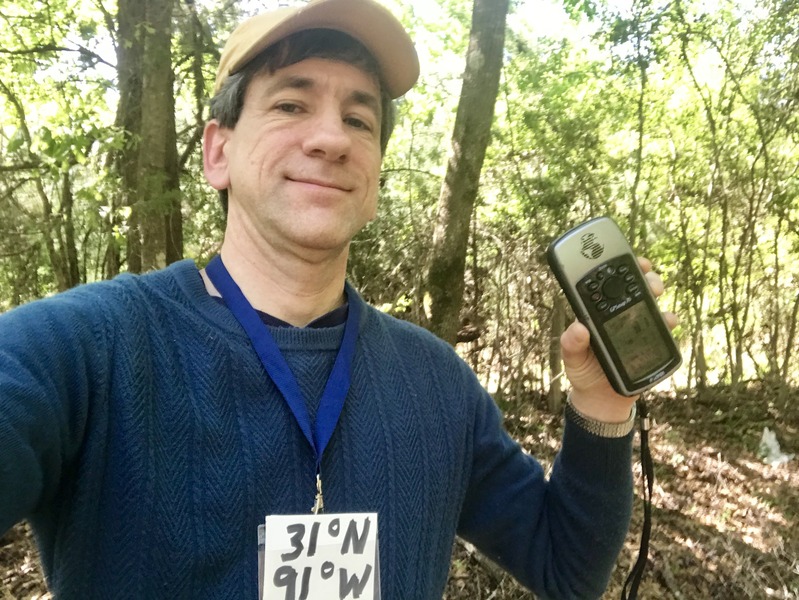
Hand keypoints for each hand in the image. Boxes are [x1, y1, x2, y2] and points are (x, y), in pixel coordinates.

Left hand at [561, 257, 678, 422]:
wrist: (601, 398)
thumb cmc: (583, 371)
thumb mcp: (571, 358)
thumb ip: (571, 344)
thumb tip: (578, 328)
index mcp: (597, 313)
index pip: (607, 284)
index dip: (617, 267)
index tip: (625, 258)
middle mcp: (619, 315)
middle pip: (634, 287)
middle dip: (643, 275)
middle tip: (646, 275)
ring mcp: (637, 327)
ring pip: (651, 302)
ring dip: (656, 293)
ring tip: (656, 293)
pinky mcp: (651, 343)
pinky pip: (663, 328)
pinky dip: (669, 321)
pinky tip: (669, 319)